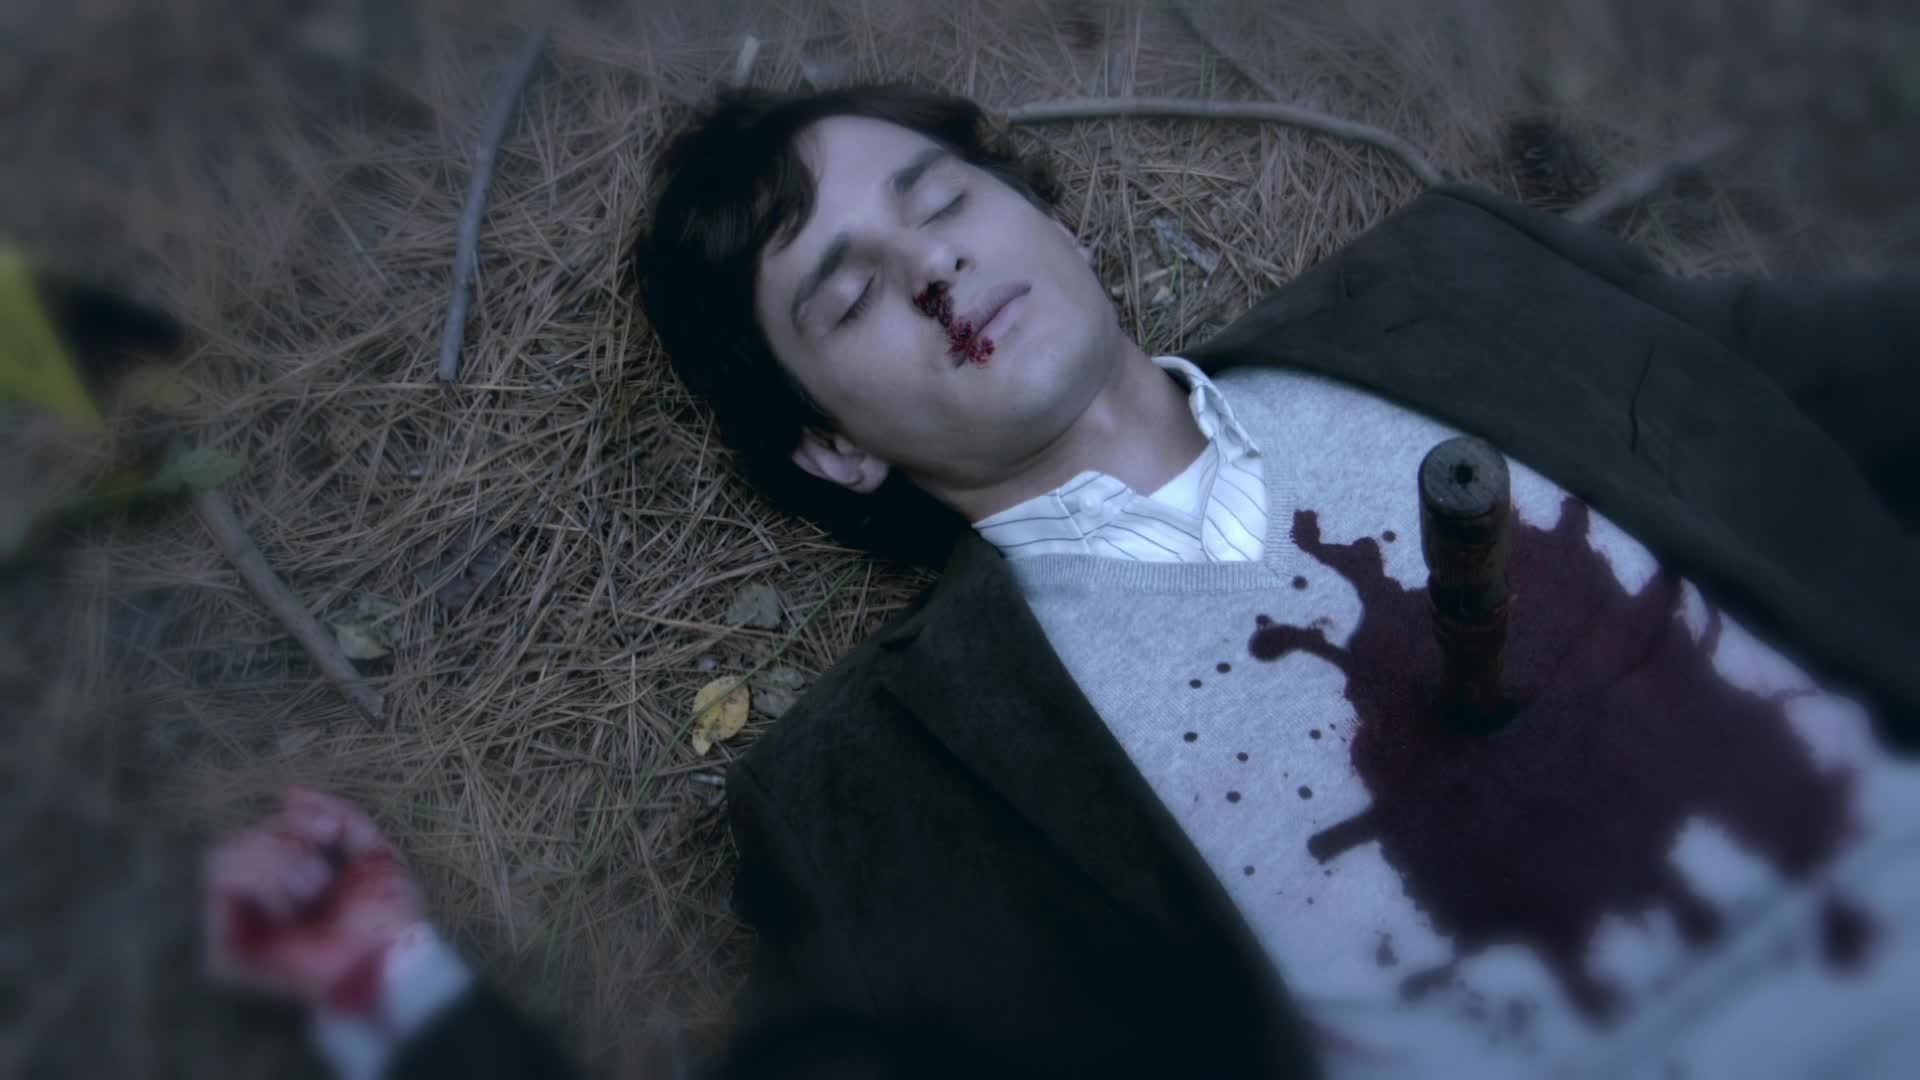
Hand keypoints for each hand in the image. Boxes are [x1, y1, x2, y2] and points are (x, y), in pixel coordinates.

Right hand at [203, 787, 424, 1012]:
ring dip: (276, 864)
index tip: (328, 831)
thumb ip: (336, 816)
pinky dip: (265, 885)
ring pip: (222, 856)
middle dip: (285, 843)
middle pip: (237, 838)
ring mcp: (235, 925)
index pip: (262, 830)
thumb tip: (289, 793)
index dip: (294, 821)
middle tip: (320, 873)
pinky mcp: (223, 948)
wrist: (389, 959)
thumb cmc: (387, 914)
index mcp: (287, 881)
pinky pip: (222, 888)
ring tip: (312, 891)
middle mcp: (255, 902)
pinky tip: (293, 909)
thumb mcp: (371, 850)